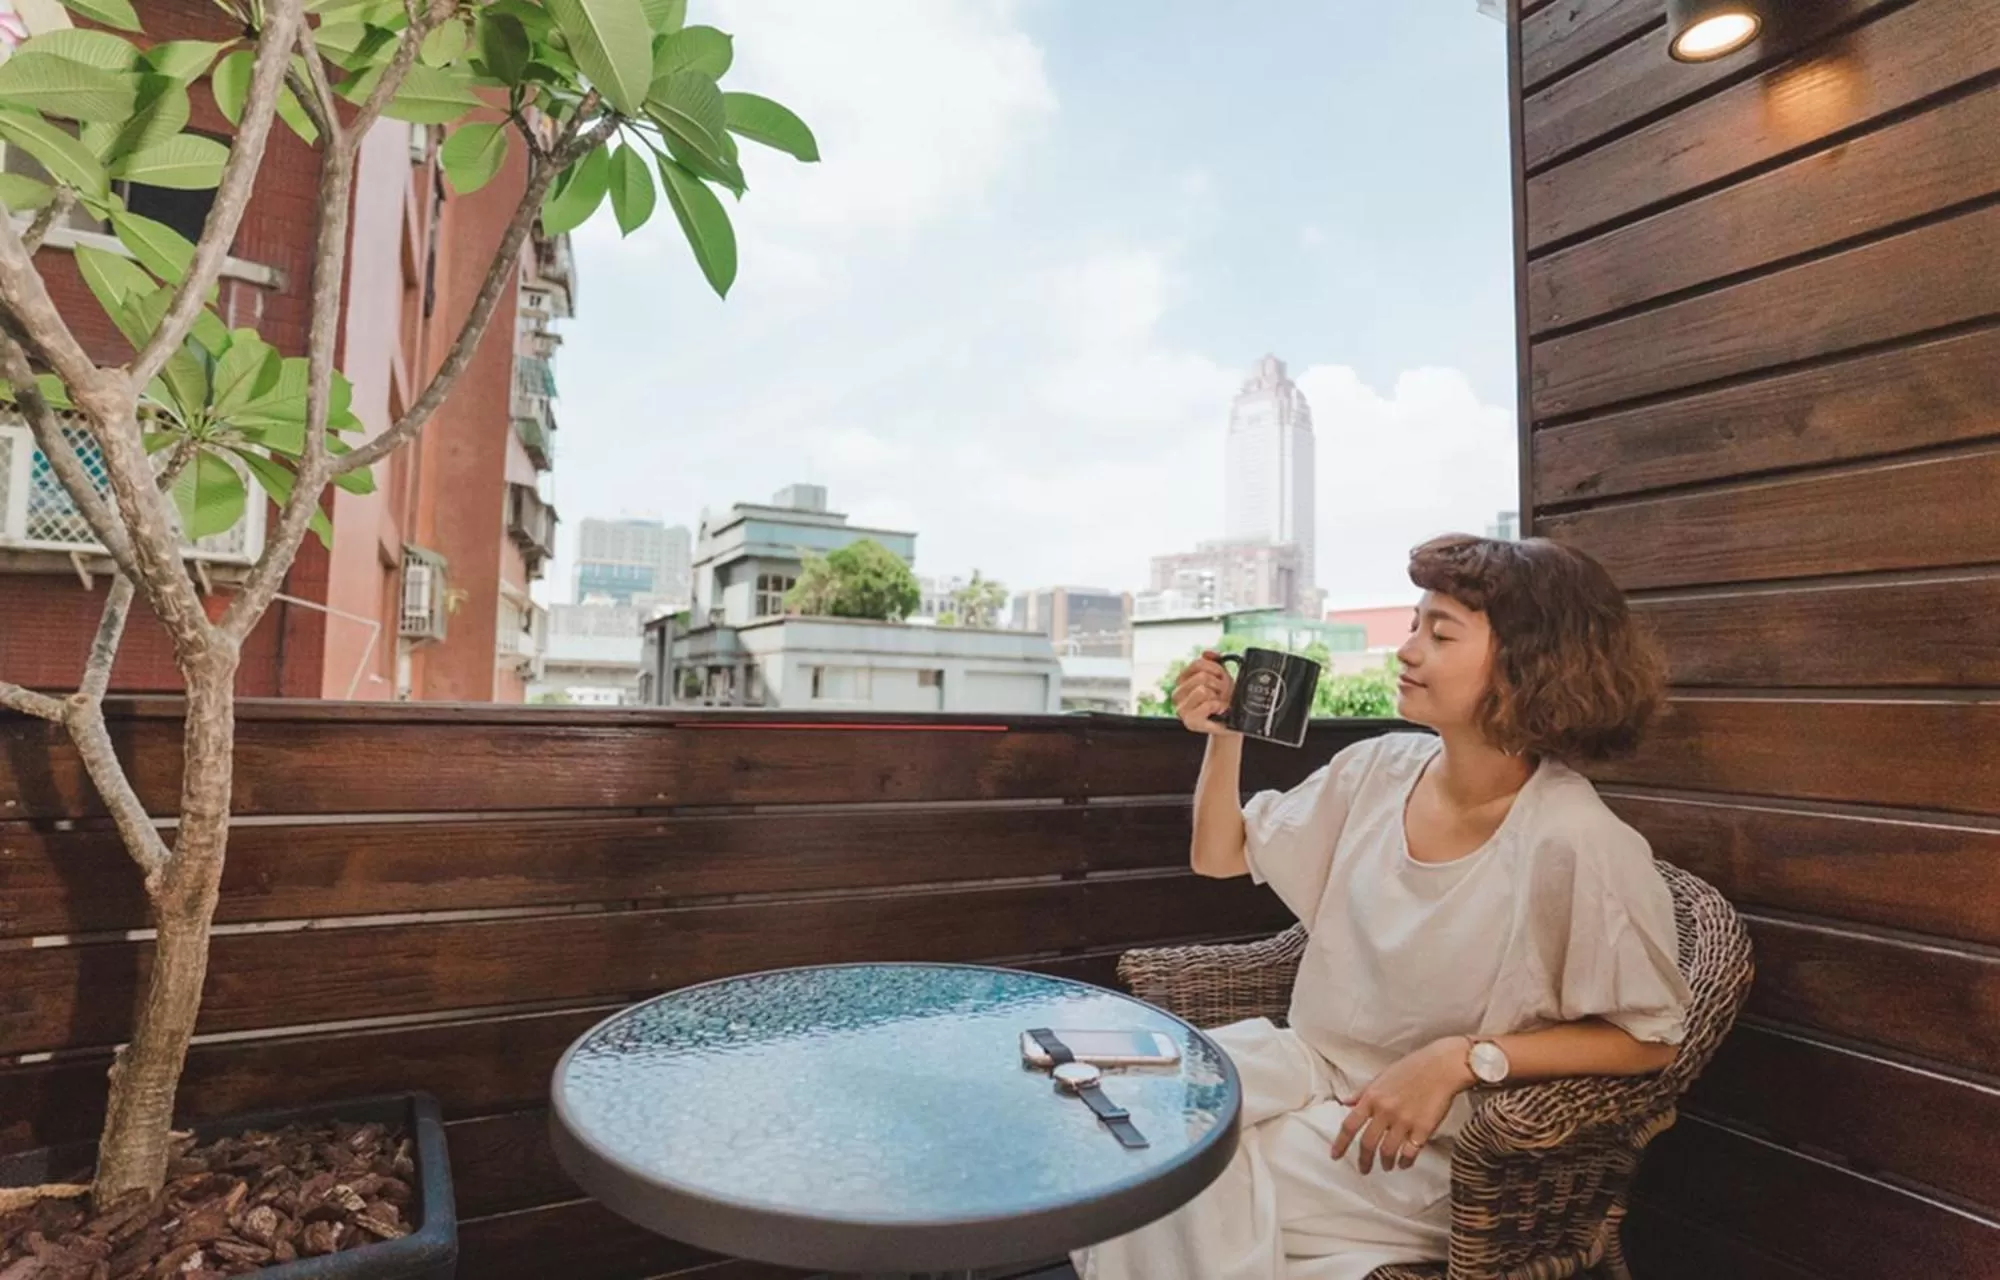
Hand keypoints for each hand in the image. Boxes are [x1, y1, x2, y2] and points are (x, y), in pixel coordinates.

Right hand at [1172, 651, 1238, 736]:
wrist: (1230, 722)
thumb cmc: (1223, 699)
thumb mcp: (1220, 677)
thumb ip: (1213, 662)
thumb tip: (1207, 652)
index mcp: (1182, 680)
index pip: (1197, 663)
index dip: (1215, 668)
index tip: (1222, 677)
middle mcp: (1177, 694)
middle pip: (1202, 677)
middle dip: (1219, 684)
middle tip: (1223, 694)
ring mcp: (1182, 709)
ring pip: (1203, 690)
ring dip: (1219, 697)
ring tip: (1220, 703)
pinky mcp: (1190, 722)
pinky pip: (1208, 705)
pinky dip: (1219, 706)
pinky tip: (1220, 711)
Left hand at [1331, 1037, 1473, 1173]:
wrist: (1442, 1067)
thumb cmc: (1413, 1068)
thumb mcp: (1382, 1076)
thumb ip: (1363, 1092)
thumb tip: (1346, 1102)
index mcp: (1372, 1097)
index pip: (1349, 1125)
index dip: (1340, 1143)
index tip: (1335, 1156)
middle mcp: (1385, 1111)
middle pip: (1368, 1144)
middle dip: (1364, 1161)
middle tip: (1363, 1169)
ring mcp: (1404, 1121)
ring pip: (1388, 1152)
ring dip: (1385, 1163)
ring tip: (1386, 1166)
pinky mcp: (1423, 1129)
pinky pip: (1409, 1153)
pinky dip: (1405, 1162)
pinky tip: (1404, 1163)